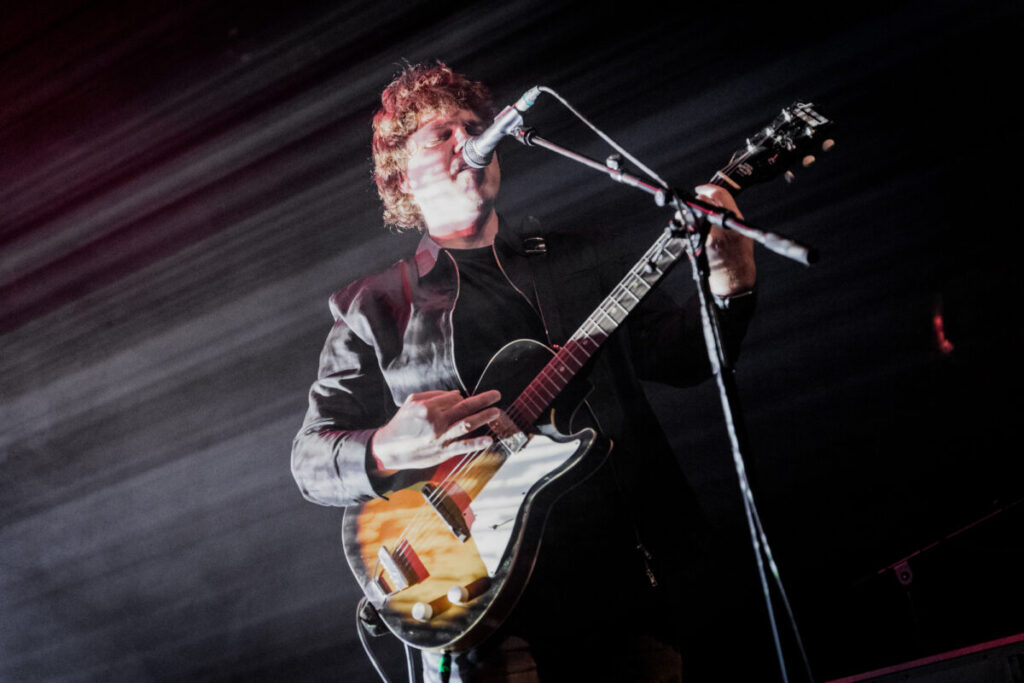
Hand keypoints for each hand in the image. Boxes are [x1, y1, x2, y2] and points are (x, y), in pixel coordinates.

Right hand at [371, 389, 501, 472]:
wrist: (389, 449)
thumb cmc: (401, 424)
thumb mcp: (411, 402)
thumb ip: (433, 395)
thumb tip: (456, 395)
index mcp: (428, 407)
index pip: (454, 397)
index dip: (460, 397)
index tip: (462, 399)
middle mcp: (436, 421)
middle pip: (465, 406)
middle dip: (484, 399)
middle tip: (496, 395)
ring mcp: (441, 437)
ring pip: (468, 424)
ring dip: (484, 417)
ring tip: (496, 412)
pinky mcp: (443, 452)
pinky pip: (463, 447)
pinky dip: (476, 443)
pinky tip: (488, 440)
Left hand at [694, 184, 755, 297]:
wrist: (735, 277)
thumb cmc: (739, 255)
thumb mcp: (741, 229)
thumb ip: (729, 214)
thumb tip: (712, 200)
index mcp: (733, 220)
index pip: (719, 194)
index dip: (707, 188)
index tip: (701, 189)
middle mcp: (719, 227)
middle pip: (701, 202)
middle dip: (696, 202)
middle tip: (695, 206)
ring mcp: (706, 236)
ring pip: (688, 215)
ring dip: (685, 215)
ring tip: (690, 221)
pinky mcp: (696, 246)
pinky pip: (685, 231)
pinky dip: (685, 229)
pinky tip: (690, 234)